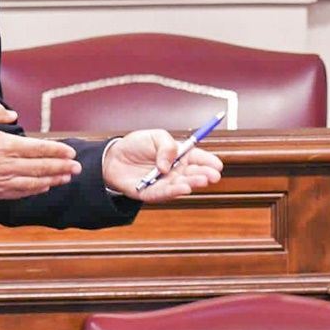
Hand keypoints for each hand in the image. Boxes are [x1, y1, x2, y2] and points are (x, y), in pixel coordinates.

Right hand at [0, 103, 80, 200]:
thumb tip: (13, 115)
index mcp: (6, 146)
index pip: (40, 149)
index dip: (58, 151)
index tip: (71, 152)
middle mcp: (8, 165)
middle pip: (42, 167)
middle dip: (62, 167)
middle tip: (77, 167)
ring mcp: (3, 181)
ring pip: (34, 182)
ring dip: (52, 180)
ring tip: (66, 178)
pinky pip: (21, 192)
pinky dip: (35, 190)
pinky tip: (43, 188)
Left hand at [101, 128, 223, 202]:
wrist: (112, 158)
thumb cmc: (136, 145)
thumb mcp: (155, 136)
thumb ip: (166, 146)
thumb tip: (168, 164)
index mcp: (178, 156)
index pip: (197, 158)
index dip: (208, 162)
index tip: (218, 164)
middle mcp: (174, 171)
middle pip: (193, 174)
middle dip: (205, 174)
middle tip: (213, 175)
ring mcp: (165, 183)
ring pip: (182, 184)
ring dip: (193, 183)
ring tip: (202, 180)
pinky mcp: (152, 193)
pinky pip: (165, 193)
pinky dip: (175, 191)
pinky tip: (186, 188)